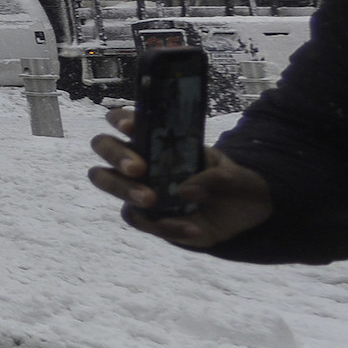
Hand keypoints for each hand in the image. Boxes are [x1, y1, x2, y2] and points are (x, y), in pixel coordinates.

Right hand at [87, 105, 272, 248]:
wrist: (243, 216)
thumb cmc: (233, 184)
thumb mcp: (238, 176)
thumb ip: (217, 178)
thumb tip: (185, 190)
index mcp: (160, 139)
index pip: (126, 119)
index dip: (121, 119)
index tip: (131, 126)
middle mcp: (142, 159)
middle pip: (104, 146)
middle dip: (116, 155)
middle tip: (138, 169)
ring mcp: (139, 187)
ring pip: (106, 180)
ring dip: (123, 189)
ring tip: (151, 200)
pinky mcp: (146, 217)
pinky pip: (138, 219)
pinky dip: (164, 226)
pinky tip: (193, 229)